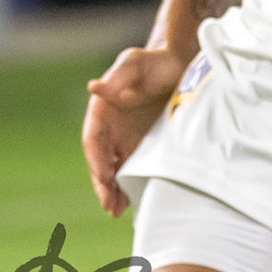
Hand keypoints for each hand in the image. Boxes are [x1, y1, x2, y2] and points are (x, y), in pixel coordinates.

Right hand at [83, 46, 187, 216]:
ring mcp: (124, 137)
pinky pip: (132, 166)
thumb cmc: (153, 60)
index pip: (93, 141)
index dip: (96, 160)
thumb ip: (117, 77)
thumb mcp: (133, 63)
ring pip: (114, 168)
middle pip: (101, 160)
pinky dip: (130, 183)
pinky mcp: (142, 142)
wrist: (178, 62)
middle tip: (109, 205)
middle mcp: (109, 128)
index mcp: (100, 111)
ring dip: (114, 190)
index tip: (103, 176)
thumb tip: (95, 86)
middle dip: (103, 184)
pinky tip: (132, 200)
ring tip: (116, 211)